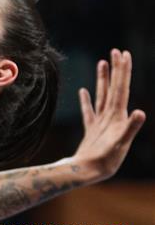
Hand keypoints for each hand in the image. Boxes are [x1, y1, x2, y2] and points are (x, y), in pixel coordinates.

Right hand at [72, 49, 145, 182]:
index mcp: (118, 115)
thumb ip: (131, 128)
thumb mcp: (121, 143)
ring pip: (103, 95)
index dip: (123, 71)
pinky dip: (87, 100)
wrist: (92, 172)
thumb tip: (141, 112)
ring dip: (104, 80)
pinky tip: (84, 91)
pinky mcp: (92, 129)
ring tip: (102, 63)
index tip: (124, 54)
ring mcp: (102, 122)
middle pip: (115, 87)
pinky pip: (89, 110)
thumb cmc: (106, 159)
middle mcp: (112, 116)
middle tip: (116, 51)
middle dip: (117, 69)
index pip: (122, 88)